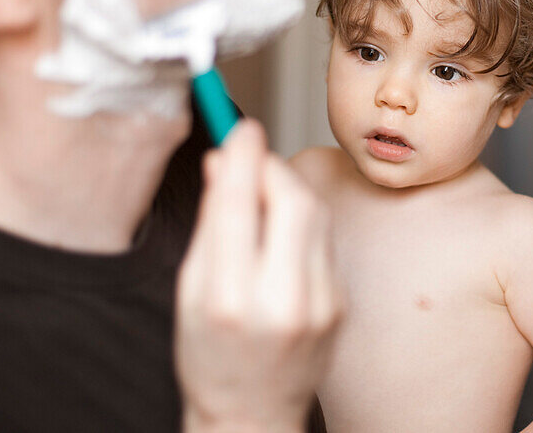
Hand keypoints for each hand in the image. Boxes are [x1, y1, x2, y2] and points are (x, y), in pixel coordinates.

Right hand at [175, 120, 341, 432]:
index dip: (241, 156)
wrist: (252, 415)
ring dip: (289, 188)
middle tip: (249, 156)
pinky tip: (281, 228)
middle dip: (271, 167)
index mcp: (230, 298)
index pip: (239, 205)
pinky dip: (302, 220)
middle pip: (292, 201)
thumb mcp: (191, 289)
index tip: (239, 128)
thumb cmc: (210, 356)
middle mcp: (281, 300)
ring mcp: (320, 304)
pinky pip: (324, 239)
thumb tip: (221, 162)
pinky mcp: (341, 303)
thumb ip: (211, 223)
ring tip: (260, 190)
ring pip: (315, 214)